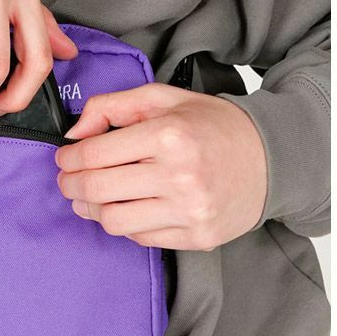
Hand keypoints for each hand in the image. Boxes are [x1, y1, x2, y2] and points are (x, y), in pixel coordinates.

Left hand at [54, 83, 266, 249]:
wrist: (271, 158)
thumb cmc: (213, 125)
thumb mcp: (163, 98)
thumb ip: (112, 106)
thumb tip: (74, 132)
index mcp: (169, 135)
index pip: (95, 154)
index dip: (69, 158)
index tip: (65, 158)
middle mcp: (180, 175)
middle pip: (98, 189)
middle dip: (71, 185)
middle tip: (68, 180)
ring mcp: (190, 210)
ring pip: (113, 220)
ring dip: (91, 209)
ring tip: (89, 197)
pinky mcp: (198, 237)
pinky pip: (140, 237)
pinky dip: (125, 223)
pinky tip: (126, 207)